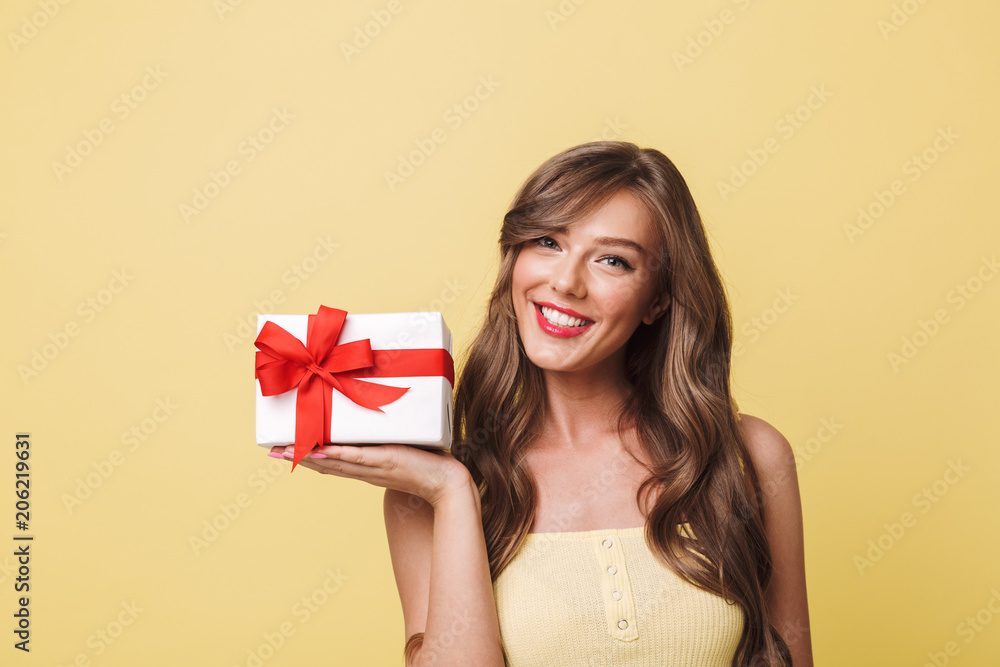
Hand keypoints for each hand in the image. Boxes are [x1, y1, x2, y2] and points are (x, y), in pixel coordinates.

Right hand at [268, 443, 471, 506]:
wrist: (449, 483)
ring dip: (307, 457)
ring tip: (282, 452)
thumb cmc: (431, 464)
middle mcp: (365, 469)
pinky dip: (335, 455)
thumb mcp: (405, 447)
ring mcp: (372, 466)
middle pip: (325, 463)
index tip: (287, 450)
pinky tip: (317, 454)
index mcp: (367, 467)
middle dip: (298, 456)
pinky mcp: (384, 461)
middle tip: (272, 451)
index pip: (332, 461)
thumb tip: (386, 413)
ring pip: (333, 461)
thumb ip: (392, 436)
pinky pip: (354, 457)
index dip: (309, 457)